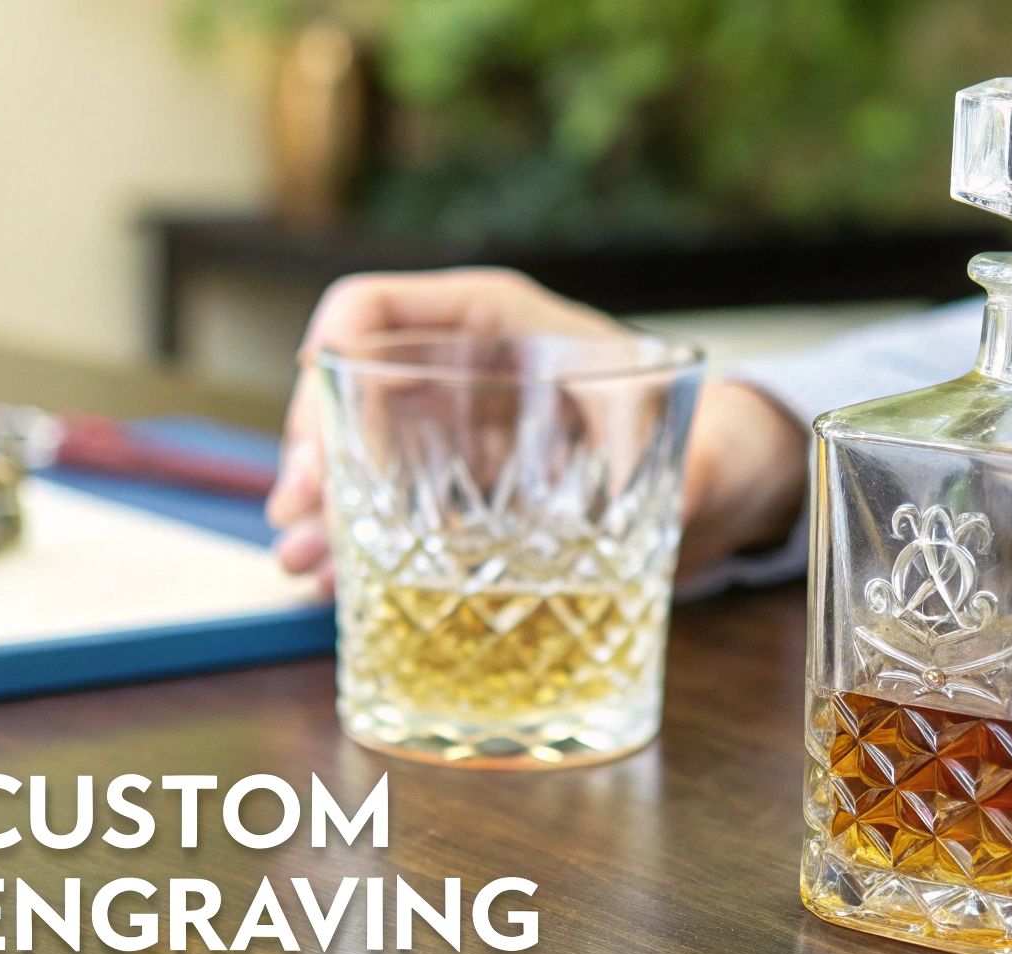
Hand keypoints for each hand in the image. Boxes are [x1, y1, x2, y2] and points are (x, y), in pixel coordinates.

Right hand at [265, 268, 807, 590]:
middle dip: (311, 451)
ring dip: (322, 507)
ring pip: (354, 452)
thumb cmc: (699, 430)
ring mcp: (451, 431)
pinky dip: (357, 544)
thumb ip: (690, 464)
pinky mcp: (458, 492)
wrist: (711, 483)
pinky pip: (386, 508)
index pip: (374, 307)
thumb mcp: (693, 437)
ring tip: (303, 565)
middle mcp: (459, 367)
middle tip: (300, 519)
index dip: (330, 356)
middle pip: (344, 387)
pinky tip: (335, 588)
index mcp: (498, 321)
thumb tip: (686, 495)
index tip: (321, 430)